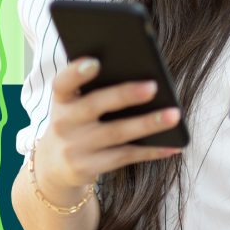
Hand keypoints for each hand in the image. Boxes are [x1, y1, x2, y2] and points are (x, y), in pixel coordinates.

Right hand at [34, 57, 182, 196]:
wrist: (54, 165)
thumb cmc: (77, 120)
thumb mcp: (76, 103)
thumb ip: (97, 88)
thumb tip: (143, 75)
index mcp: (62, 99)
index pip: (63, 83)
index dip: (76, 73)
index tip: (95, 62)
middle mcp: (64, 123)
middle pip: (94, 106)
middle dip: (124, 95)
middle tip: (153, 86)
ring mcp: (74, 148)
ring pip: (116, 133)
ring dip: (148, 124)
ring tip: (174, 115)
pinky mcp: (88, 168)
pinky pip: (125, 157)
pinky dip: (151, 150)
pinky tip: (173, 144)